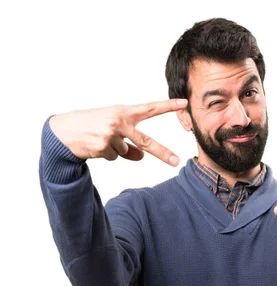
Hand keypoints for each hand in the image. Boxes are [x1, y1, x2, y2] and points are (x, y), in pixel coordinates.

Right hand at [48, 99, 187, 164]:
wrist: (64, 130)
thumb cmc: (91, 126)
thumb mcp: (112, 129)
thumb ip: (130, 142)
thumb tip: (142, 157)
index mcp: (123, 112)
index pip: (150, 109)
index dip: (167, 106)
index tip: (184, 104)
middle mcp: (119, 122)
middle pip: (146, 141)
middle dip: (162, 152)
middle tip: (176, 162)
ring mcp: (111, 135)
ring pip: (124, 152)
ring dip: (114, 150)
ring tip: (99, 139)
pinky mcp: (103, 146)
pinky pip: (113, 157)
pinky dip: (105, 154)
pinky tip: (94, 145)